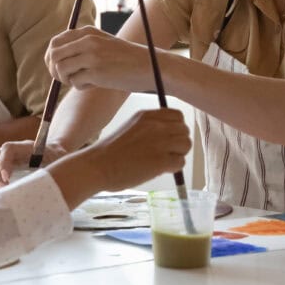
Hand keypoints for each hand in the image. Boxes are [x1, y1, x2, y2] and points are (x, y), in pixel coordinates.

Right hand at [0, 139, 67, 189]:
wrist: (56, 153)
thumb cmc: (57, 158)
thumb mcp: (57, 162)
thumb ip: (50, 170)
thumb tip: (44, 186)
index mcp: (26, 146)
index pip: (8, 148)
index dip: (4, 163)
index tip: (7, 179)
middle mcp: (13, 150)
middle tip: (4, 189)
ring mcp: (7, 157)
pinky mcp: (4, 165)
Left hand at [45, 26, 152, 91]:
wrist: (151, 66)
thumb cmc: (125, 59)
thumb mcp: (102, 43)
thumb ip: (81, 46)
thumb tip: (53, 59)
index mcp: (87, 32)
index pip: (55, 42)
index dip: (51, 58)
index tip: (57, 68)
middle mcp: (87, 41)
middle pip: (54, 56)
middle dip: (54, 70)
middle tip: (65, 79)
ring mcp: (92, 56)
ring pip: (61, 69)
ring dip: (67, 80)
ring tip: (82, 81)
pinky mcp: (97, 72)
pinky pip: (75, 82)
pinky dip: (81, 87)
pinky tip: (94, 85)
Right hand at [46, 108, 190, 207]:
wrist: (98, 166)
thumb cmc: (111, 151)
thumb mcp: (131, 127)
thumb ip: (150, 127)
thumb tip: (171, 135)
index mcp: (147, 115)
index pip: (178, 116)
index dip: (176, 128)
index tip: (168, 137)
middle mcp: (156, 125)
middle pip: (185, 130)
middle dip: (178, 142)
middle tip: (165, 152)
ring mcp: (160, 142)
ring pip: (186, 145)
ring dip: (177, 155)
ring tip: (161, 161)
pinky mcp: (161, 160)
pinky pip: (181, 162)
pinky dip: (173, 168)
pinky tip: (158, 169)